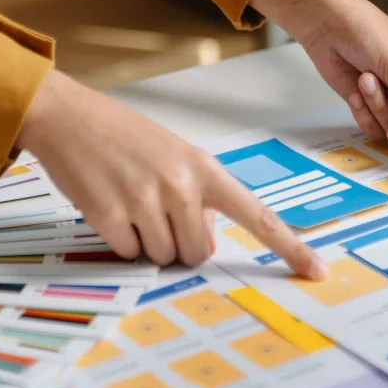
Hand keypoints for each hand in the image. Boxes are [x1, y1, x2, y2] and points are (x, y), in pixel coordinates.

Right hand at [18, 70, 325, 276]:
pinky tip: (109, 206)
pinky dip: (119, 240)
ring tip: (130, 202)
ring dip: (147, 242)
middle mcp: (183, 186)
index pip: (259, 215)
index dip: (289, 247)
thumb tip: (203, 243)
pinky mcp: (110, 215)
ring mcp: (147, 201)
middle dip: (180, 244)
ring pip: (163, 257)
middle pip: (199, 253)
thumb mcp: (176, 158)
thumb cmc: (126, 138)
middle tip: (156, 212)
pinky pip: (127, 253)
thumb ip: (198, 198)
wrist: (70, 116)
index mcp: (207, 170)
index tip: (317, 271)